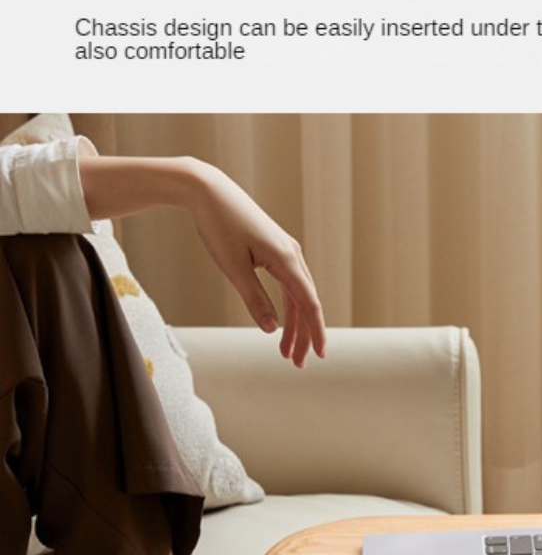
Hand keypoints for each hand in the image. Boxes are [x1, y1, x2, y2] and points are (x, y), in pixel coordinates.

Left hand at [186, 163, 325, 367]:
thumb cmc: (218, 226)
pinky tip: (279, 321)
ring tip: (285, 351)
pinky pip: (288, 284)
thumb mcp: (234, 268)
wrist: (208, 191)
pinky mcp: (275, 249)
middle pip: (306, 303)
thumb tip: (271, 330)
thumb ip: (254, 299)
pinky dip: (286, 306)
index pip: (309, 304)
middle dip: (304, 335)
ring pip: (297, 295)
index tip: (320, 355)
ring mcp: (285, 251)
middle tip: (297, 363)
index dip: (316, 332)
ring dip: (293, 324)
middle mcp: (292, 255)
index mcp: (286, 260)